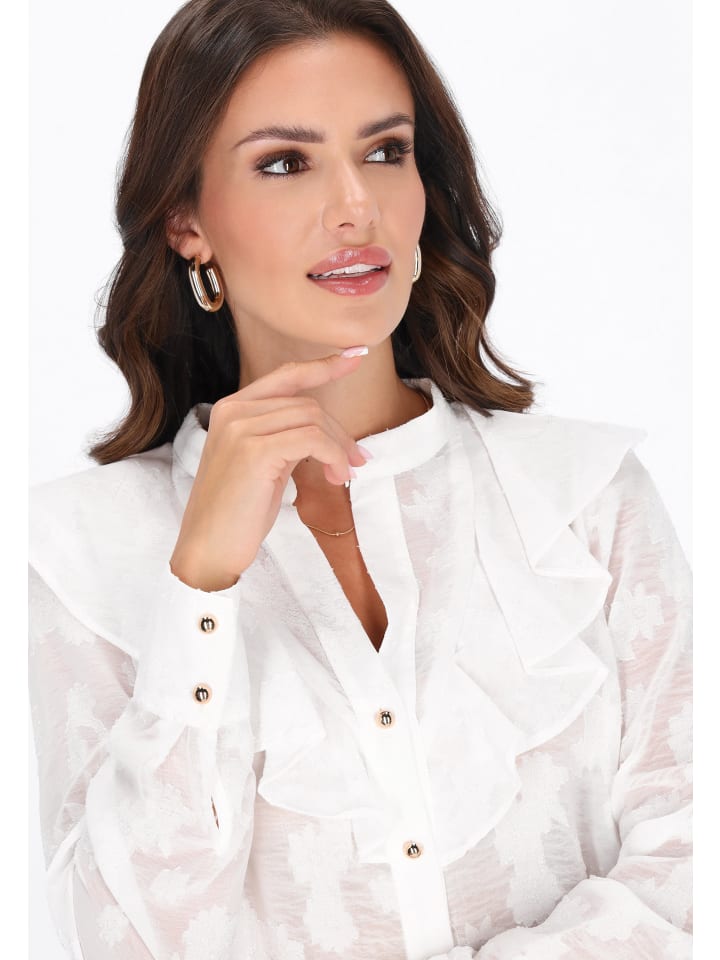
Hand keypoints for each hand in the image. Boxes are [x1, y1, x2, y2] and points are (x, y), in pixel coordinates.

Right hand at [170, 350, 368, 590]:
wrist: (208, 550)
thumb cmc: (237, 513)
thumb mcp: (262, 464)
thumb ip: (283, 437)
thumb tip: (328, 431)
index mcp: (231, 409)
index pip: (286, 376)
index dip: (323, 365)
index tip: (356, 355)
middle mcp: (233, 411)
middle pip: (307, 403)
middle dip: (339, 432)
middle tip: (356, 461)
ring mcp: (241, 428)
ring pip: (313, 418)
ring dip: (339, 447)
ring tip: (343, 475)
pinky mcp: (255, 451)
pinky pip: (312, 440)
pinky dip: (333, 456)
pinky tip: (335, 478)